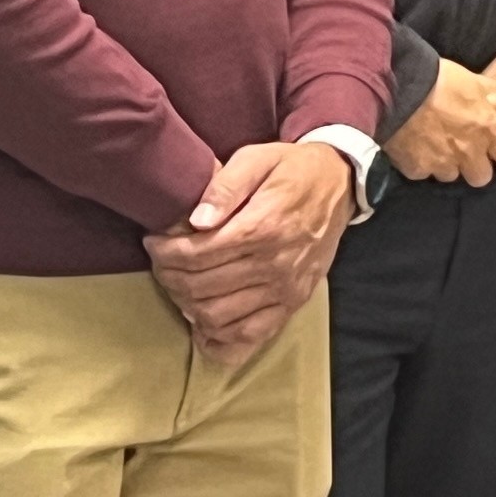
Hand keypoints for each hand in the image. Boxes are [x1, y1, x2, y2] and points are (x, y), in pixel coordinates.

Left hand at [144, 143, 350, 364]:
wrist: (341, 183)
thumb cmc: (293, 169)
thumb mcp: (257, 158)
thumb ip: (224, 186)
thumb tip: (196, 221)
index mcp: (263, 226)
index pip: (195, 255)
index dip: (164, 252)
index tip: (153, 242)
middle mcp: (276, 263)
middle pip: (200, 287)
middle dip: (168, 276)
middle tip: (162, 262)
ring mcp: (287, 287)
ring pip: (217, 315)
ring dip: (187, 305)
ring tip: (181, 284)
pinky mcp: (295, 301)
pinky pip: (252, 334)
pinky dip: (222, 339)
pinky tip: (204, 327)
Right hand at [381, 60, 495, 187]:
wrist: (397, 89)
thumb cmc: (442, 80)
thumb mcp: (475, 81)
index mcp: (489, 131)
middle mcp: (469, 152)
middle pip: (482, 177)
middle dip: (477, 168)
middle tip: (469, 153)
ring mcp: (442, 163)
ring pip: (452, 176)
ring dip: (449, 166)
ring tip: (439, 147)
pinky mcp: (417, 169)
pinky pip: (424, 173)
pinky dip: (423, 164)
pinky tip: (417, 148)